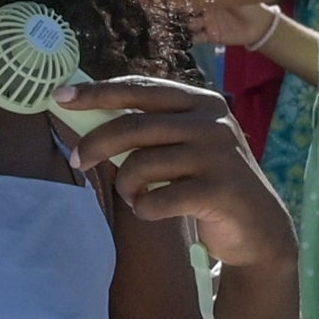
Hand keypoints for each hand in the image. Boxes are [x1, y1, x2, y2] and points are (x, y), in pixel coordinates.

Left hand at [65, 73, 291, 273]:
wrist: (258, 229)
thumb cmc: (207, 183)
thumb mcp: (183, 146)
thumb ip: (147, 128)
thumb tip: (85, 114)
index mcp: (201, 102)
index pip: (139, 89)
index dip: (97, 92)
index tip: (60, 97)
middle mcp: (213, 121)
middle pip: (134, 126)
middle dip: (96, 144)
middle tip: (79, 161)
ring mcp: (219, 155)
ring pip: (142, 164)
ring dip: (127, 186)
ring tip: (134, 197)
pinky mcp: (219, 190)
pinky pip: (158, 199)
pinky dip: (144, 209)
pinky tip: (152, 211)